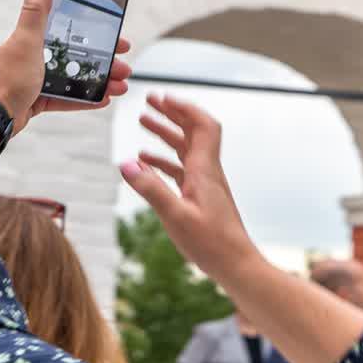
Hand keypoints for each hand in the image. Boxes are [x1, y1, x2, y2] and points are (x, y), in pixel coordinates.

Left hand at [0, 0, 132, 132]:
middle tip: (123, 65)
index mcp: (34, 39)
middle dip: (103, 61)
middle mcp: (36, 57)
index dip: (95, 33)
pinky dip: (84, 99)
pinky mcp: (37, 100)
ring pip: (75, 77)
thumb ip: (34, 13)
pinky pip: (66, 98)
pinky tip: (102, 99)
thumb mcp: (26, 41)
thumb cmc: (7, 78)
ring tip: (119, 86)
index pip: (71, 30)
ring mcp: (37, 79)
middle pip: (77, 56)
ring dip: (99, 80)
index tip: (114, 36)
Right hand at [118, 92, 259, 279]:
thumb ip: (150, 189)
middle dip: (172, 113)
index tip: (163, 97)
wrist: (237, 265)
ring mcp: (205, 185)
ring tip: (143, 122)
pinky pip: (181, 170)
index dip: (184, 107)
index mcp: (204, 170)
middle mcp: (207, 172)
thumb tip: (125, 164)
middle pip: (192, 131)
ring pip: (185, 149)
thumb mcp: (175, 216)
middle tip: (149, 101)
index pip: (202, 125)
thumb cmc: (211, 244)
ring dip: (166, 134)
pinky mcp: (201, 198)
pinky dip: (164, 161)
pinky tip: (146, 164)